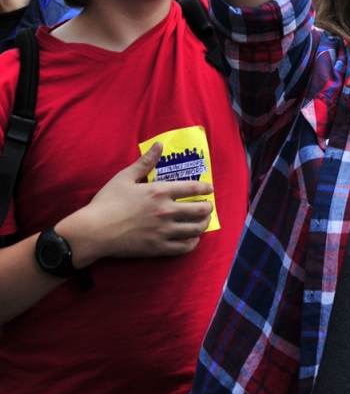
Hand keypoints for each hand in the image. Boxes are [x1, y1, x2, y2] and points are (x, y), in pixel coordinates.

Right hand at [60, 143, 213, 266]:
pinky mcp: (157, 248)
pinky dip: (192, 244)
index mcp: (159, 192)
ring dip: (203, 225)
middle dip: (207, 208)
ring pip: (194, 230)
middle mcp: (166, 211)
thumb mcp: (125, 177)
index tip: (210, 189)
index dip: (205, 188)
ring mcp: (163, 231)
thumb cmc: (107, 202)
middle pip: (198, 210)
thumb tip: (159, 145)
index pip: (192, 189)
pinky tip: (192, 240)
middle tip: (208, 207)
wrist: (94, 232)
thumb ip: (145, 162)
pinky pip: (182, 248)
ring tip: (204, 222)